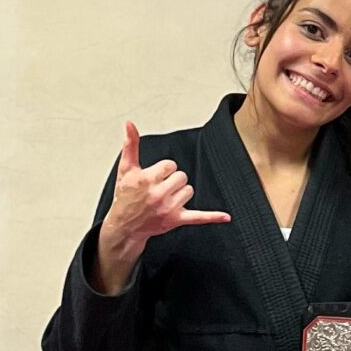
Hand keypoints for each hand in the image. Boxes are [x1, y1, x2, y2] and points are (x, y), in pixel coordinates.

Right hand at [92, 120, 229, 291]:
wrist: (124, 225)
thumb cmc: (125, 197)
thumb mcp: (126, 169)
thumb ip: (130, 145)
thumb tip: (130, 124)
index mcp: (147, 179)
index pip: (170, 165)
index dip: (163, 170)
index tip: (154, 178)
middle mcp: (158, 194)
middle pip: (181, 176)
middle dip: (171, 181)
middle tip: (159, 189)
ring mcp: (168, 208)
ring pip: (188, 191)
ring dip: (179, 194)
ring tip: (165, 200)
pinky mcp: (176, 220)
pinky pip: (198, 217)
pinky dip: (212, 217)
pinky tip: (225, 217)